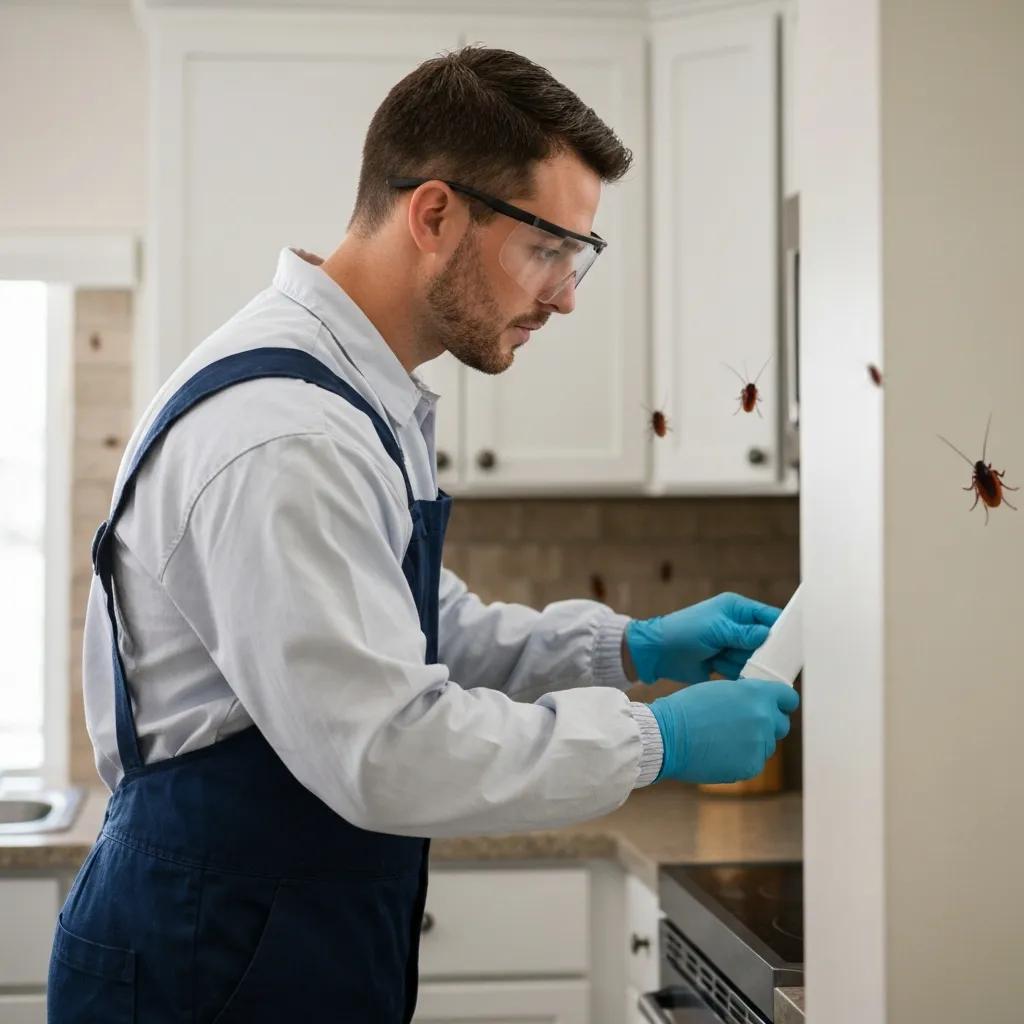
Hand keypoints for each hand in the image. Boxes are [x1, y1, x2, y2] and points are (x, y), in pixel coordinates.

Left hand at [624, 592, 778, 683]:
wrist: (657, 653)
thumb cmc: (684, 632)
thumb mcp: (715, 629)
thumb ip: (742, 633)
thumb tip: (767, 635)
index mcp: (736, 609)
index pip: (768, 617)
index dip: (781, 629)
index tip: (796, 644)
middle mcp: (737, 627)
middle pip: (764, 642)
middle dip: (762, 654)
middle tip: (761, 663)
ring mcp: (731, 646)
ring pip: (753, 659)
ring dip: (745, 665)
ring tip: (726, 663)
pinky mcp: (725, 663)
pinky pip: (741, 671)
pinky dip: (738, 676)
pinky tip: (729, 675)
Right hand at [650, 679, 798, 783]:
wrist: (667, 736)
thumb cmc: (686, 709)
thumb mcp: (720, 690)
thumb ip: (745, 696)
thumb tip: (756, 704)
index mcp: (757, 695)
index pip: (788, 698)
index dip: (782, 702)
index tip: (776, 706)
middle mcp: (764, 719)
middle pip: (781, 724)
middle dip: (768, 724)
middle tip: (745, 724)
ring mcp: (759, 745)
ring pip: (766, 745)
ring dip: (753, 742)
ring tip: (724, 739)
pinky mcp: (750, 767)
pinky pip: (754, 762)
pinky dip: (741, 759)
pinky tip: (720, 752)